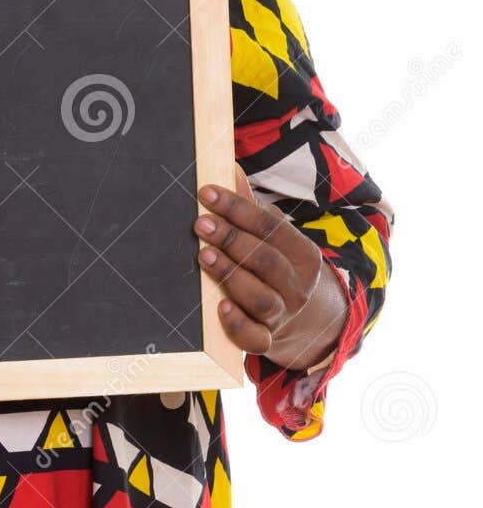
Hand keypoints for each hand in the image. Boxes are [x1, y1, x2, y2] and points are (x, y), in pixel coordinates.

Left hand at [193, 165, 347, 367]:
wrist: (306, 321)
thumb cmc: (278, 268)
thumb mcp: (274, 238)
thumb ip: (252, 208)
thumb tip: (230, 168)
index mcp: (304, 254)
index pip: (271, 226)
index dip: (237, 208)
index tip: (205, 194)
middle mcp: (297, 286)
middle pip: (266, 261)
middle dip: (231, 240)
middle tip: (200, 225)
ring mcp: (284, 315)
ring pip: (260, 298)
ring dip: (230, 275)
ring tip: (204, 257)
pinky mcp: (268, 340)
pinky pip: (256, 339)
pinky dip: (238, 324)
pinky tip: (220, 306)